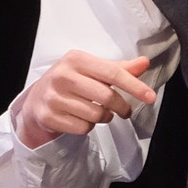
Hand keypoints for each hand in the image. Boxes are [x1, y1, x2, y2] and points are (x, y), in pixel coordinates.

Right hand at [18, 52, 155, 148]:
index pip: (113, 73)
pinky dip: (88, 127)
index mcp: (76, 59)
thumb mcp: (92, 70)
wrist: (36, 100)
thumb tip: (144, 62)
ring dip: (104, 117)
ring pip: (96, 115)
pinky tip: (81, 119)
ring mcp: (53, 97)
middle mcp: (62, 75)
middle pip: (107, 97)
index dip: (135, 86)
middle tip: (125, 111)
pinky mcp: (48, 116)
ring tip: (98, 112)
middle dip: (122, 107)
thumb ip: (119, 68)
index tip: (150, 97)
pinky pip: (83, 128)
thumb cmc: (71, 82)